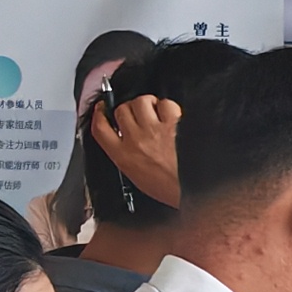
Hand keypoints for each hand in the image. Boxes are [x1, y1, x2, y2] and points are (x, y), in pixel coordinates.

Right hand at [89, 94, 183, 208]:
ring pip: (140, 102)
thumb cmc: (169, 188)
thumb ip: (126, 155)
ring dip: (147, 103)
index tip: (102, 108)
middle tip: (139, 114)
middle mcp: (136, 140)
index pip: (100, 129)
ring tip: (155, 111)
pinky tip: (171, 115)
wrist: (192, 190)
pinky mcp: (173, 124)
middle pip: (121, 110)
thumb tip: (124, 139)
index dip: (99, 114)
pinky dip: (168, 106)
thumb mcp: (137, 176)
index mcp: (123, 156)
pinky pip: (165, 103)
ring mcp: (154, 130)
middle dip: (129, 109)